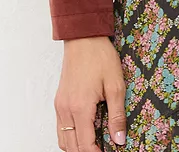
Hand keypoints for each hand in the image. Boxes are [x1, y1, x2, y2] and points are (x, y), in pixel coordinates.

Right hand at [55, 36, 126, 150]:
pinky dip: (70, 136)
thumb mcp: (116, 85)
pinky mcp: (59, 100)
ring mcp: (60, 105)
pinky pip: (60, 127)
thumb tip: (119, 140)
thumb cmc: (100, 57)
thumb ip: (117, 115)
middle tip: (102, 148)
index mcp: (80, 107)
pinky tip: (84, 132)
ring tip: (94, 144)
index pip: (85, 145)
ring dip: (76, 146)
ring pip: (63, 139)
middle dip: (86, 151)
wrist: (83, 37)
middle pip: (71, 147)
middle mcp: (66, 109)